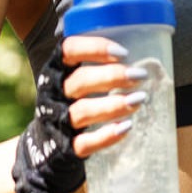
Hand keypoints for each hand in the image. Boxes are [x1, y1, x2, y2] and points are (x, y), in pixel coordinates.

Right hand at [11, 34, 148, 192]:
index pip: (69, 50)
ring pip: (82, 112)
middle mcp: (53, 93)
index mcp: (56, 68)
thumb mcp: (75, 75)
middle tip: (140, 75)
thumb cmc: (72, 99)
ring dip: (113, 105)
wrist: (45, 144)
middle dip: (112, 77)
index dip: (95, 48)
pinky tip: (126, 126)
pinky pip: (84, 143)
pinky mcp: (65, 146)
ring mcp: (57, 121)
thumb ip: (97, 61)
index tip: (123, 53)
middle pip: (80, 81)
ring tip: (139, 100)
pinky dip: (106, 136)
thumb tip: (147, 46)